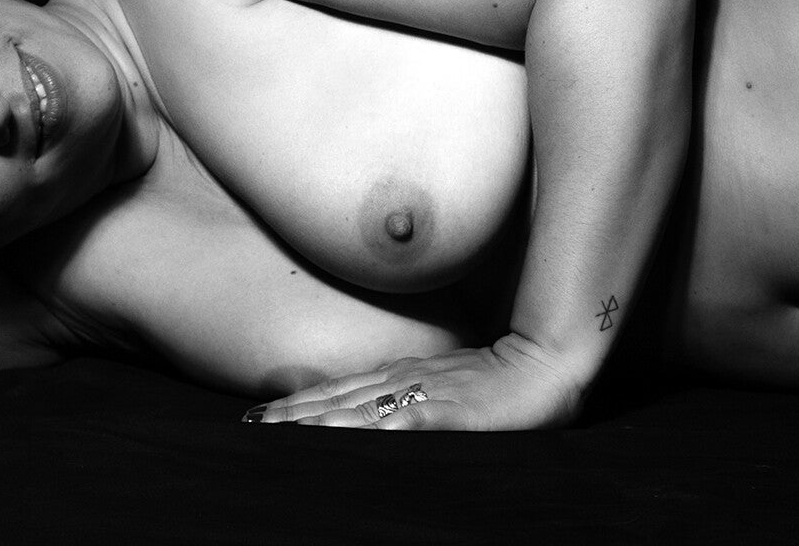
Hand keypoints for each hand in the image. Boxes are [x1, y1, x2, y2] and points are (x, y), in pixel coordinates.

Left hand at [250, 333, 583, 430]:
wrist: (545, 362)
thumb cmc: (495, 382)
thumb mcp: (438, 388)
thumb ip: (405, 401)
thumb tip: (367, 418)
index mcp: (399, 377)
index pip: (336, 392)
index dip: (296, 405)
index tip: (260, 417)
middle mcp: (404, 381)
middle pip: (336, 400)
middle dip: (293, 416)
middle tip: (253, 428)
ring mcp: (427, 393)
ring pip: (362, 409)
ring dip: (321, 422)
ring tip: (284, 433)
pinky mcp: (455, 411)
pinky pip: (414, 419)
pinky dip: (385, 427)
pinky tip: (363, 435)